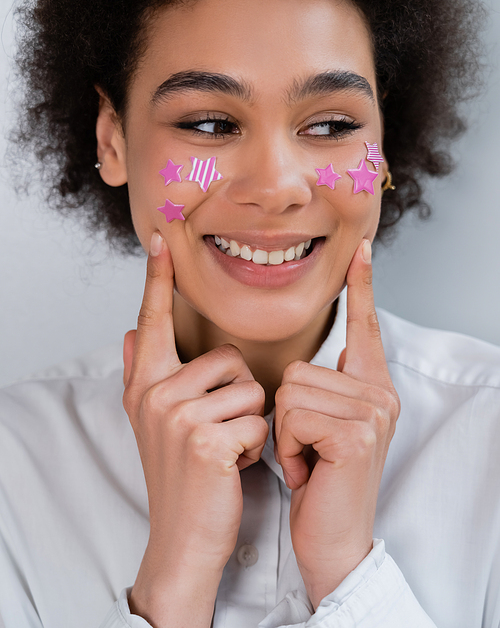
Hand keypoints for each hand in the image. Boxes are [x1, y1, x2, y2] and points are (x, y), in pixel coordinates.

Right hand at [122, 232, 267, 627]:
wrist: (183, 536)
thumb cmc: (180, 475)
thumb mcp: (152, 423)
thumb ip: (144, 374)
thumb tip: (133, 331)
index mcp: (146, 383)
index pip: (153, 319)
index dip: (157, 278)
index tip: (161, 238)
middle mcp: (155, 392)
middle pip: (230, 358)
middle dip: (240, 397)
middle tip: (221, 432)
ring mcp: (177, 416)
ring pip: (251, 388)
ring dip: (251, 423)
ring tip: (227, 449)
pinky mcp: (205, 439)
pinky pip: (259, 421)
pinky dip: (257, 447)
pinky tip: (235, 467)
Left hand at [274, 238, 399, 609]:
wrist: (333, 540)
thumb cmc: (321, 482)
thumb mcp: (319, 428)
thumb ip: (320, 389)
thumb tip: (309, 357)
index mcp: (371, 388)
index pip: (365, 327)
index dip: (361, 287)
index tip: (361, 250)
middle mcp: (379, 394)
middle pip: (299, 369)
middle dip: (287, 416)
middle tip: (307, 450)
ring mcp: (372, 412)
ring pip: (290, 392)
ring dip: (284, 434)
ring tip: (307, 460)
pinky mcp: (355, 433)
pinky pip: (292, 416)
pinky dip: (288, 449)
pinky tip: (308, 472)